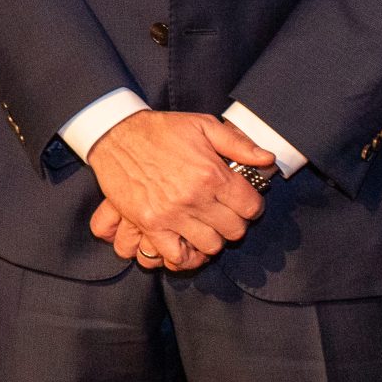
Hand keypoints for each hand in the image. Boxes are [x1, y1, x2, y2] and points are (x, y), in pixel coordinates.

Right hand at [87, 110, 273, 268]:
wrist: (114, 134)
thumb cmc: (160, 129)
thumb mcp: (202, 125)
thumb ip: (238, 143)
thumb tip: (267, 159)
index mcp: (211, 173)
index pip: (251, 206)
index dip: (252, 205)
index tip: (243, 201)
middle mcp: (194, 197)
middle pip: (234, 230)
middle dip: (234, 222)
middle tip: (224, 213)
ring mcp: (171, 214)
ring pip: (211, 246)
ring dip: (213, 238)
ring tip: (207, 226)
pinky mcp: (150, 224)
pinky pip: (177, 256)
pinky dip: (188, 257)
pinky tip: (189, 244)